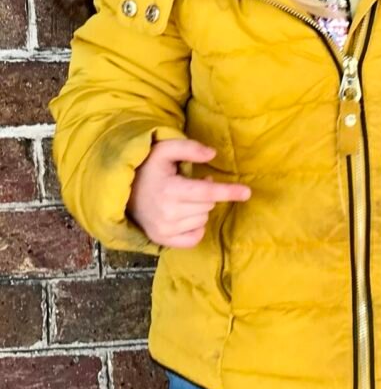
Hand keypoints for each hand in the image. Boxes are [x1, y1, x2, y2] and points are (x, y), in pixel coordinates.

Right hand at [126, 138, 250, 248]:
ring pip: (203, 220)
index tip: (247, 192)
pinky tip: (185, 216)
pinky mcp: (163, 240)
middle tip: (191, 185)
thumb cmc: (150, 168)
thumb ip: (189, 148)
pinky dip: (196, 227)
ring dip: (200, 209)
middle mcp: (167, 213)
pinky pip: (195, 238)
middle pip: (208, 205)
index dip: (228, 191)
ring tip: (184, 198)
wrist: (125, 192)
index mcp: (169, 190)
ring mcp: (164, 229)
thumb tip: (213, 154)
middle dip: (207, 194)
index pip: (207, 193)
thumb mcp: (165, 149)